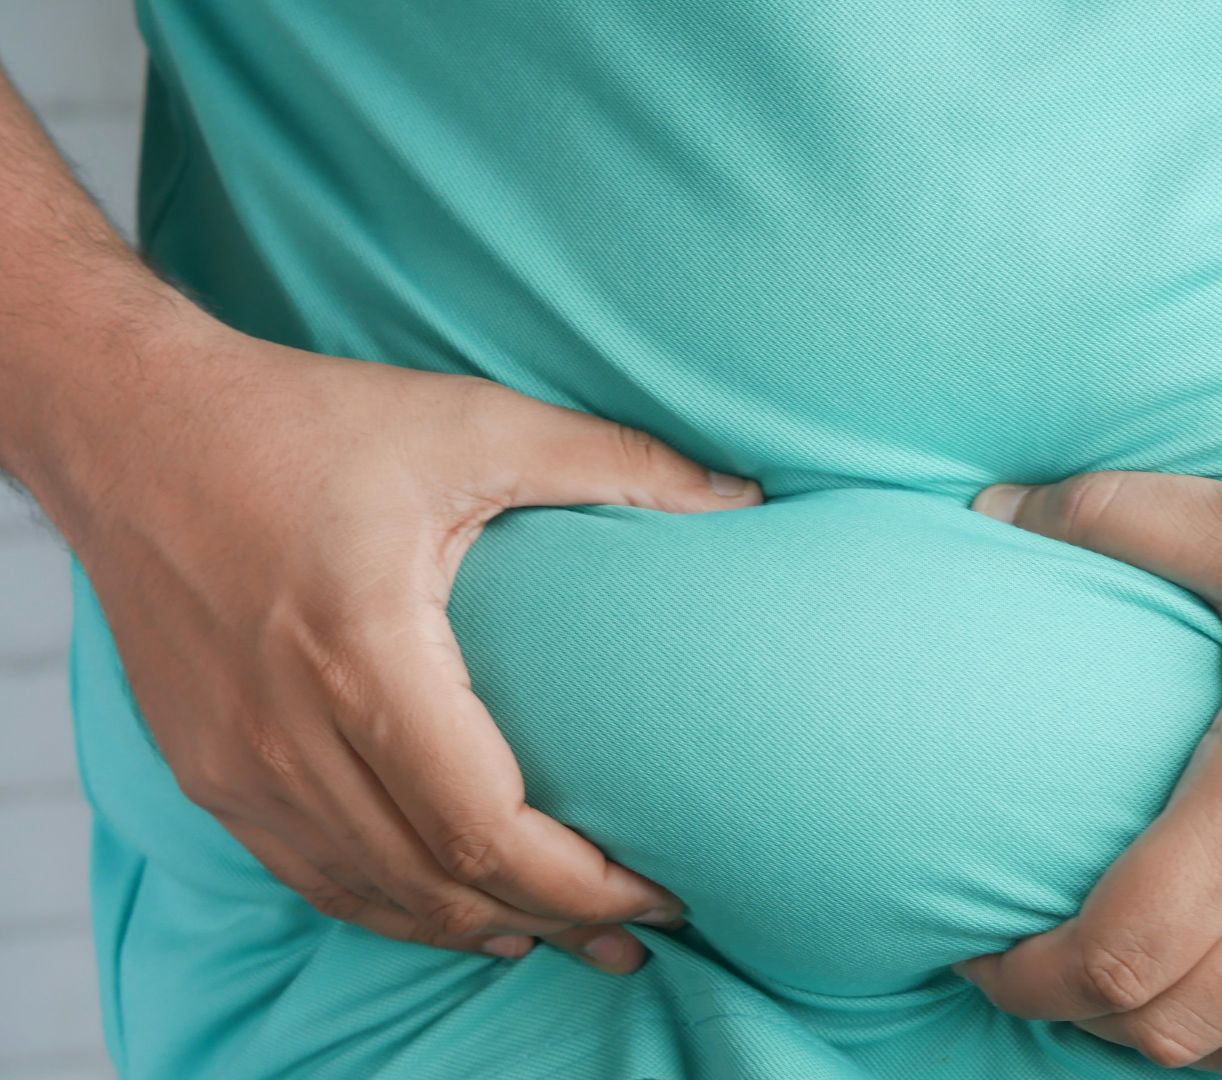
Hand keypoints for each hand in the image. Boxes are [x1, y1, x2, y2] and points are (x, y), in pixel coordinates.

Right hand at [50, 318, 759, 972]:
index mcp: (362, 652)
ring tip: (566, 938)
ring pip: (373, 896)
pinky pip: (311, 876)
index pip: (485, 827)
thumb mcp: (472, 423)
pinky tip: (455, 912)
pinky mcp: (207, 770)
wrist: (131, 427)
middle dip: (553, 921)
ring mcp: (236, 764)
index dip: (582, 882)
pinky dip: (393, 908)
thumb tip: (742, 499)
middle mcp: (287, 730)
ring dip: (476, 928)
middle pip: (438, 881)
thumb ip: (615, 462)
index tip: (661, 892)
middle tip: (638, 935)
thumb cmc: (304, 420)